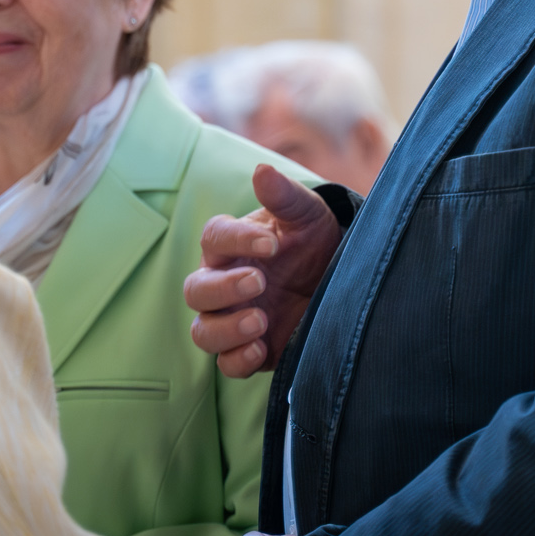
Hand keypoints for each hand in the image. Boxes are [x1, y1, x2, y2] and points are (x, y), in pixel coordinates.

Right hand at [185, 165, 342, 377]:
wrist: (338, 280)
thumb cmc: (312, 241)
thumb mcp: (306, 215)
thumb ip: (284, 196)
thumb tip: (262, 171)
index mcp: (230, 245)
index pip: (214, 238)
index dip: (236, 240)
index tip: (271, 244)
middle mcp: (222, 282)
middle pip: (196, 290)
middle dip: (223, 289)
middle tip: (259, 281)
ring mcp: (231, 319)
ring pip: (203, 332)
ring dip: (225, 329)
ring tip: (259, 321)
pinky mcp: (247, 351)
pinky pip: (226, 364)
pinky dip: (238, 359)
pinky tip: (262, 348)